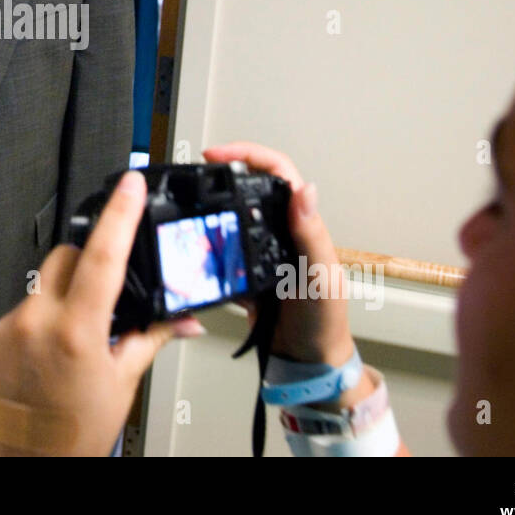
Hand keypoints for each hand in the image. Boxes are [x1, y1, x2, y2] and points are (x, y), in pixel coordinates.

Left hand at [0, 171, 203, 455]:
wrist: (27, 465)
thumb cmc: (76, 432)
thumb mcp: (123, 382)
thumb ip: (151, 337)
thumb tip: (185, 318)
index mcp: (77, 332)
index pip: (103, 256)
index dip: (120, 214)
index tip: (130, 185)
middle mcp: (37, 323)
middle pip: (68, 258)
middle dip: (90, 265)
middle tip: (104, 297)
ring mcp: (8, 328)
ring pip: (43, 283)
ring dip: (63, 297)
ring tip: (72, 338)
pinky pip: (20, 308)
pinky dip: (38, 319)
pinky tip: (46, 350)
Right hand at [202, 142, 354, 368]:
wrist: (308, 360)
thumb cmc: (325, 319)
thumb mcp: (320, 275)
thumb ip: (310, 235)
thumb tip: (306, 190)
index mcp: (301, 223)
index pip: (277, 172)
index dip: (248, 155)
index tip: (218, 155)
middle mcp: (281, 230)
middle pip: (248, 187)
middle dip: (221, 175)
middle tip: (195, 174)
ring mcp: (261, 250)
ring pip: (229, 217)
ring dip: (209, 211)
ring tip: (188, 211)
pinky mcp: (244, 272)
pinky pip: (219, 251)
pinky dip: (204, 248)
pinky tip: (192, 249)